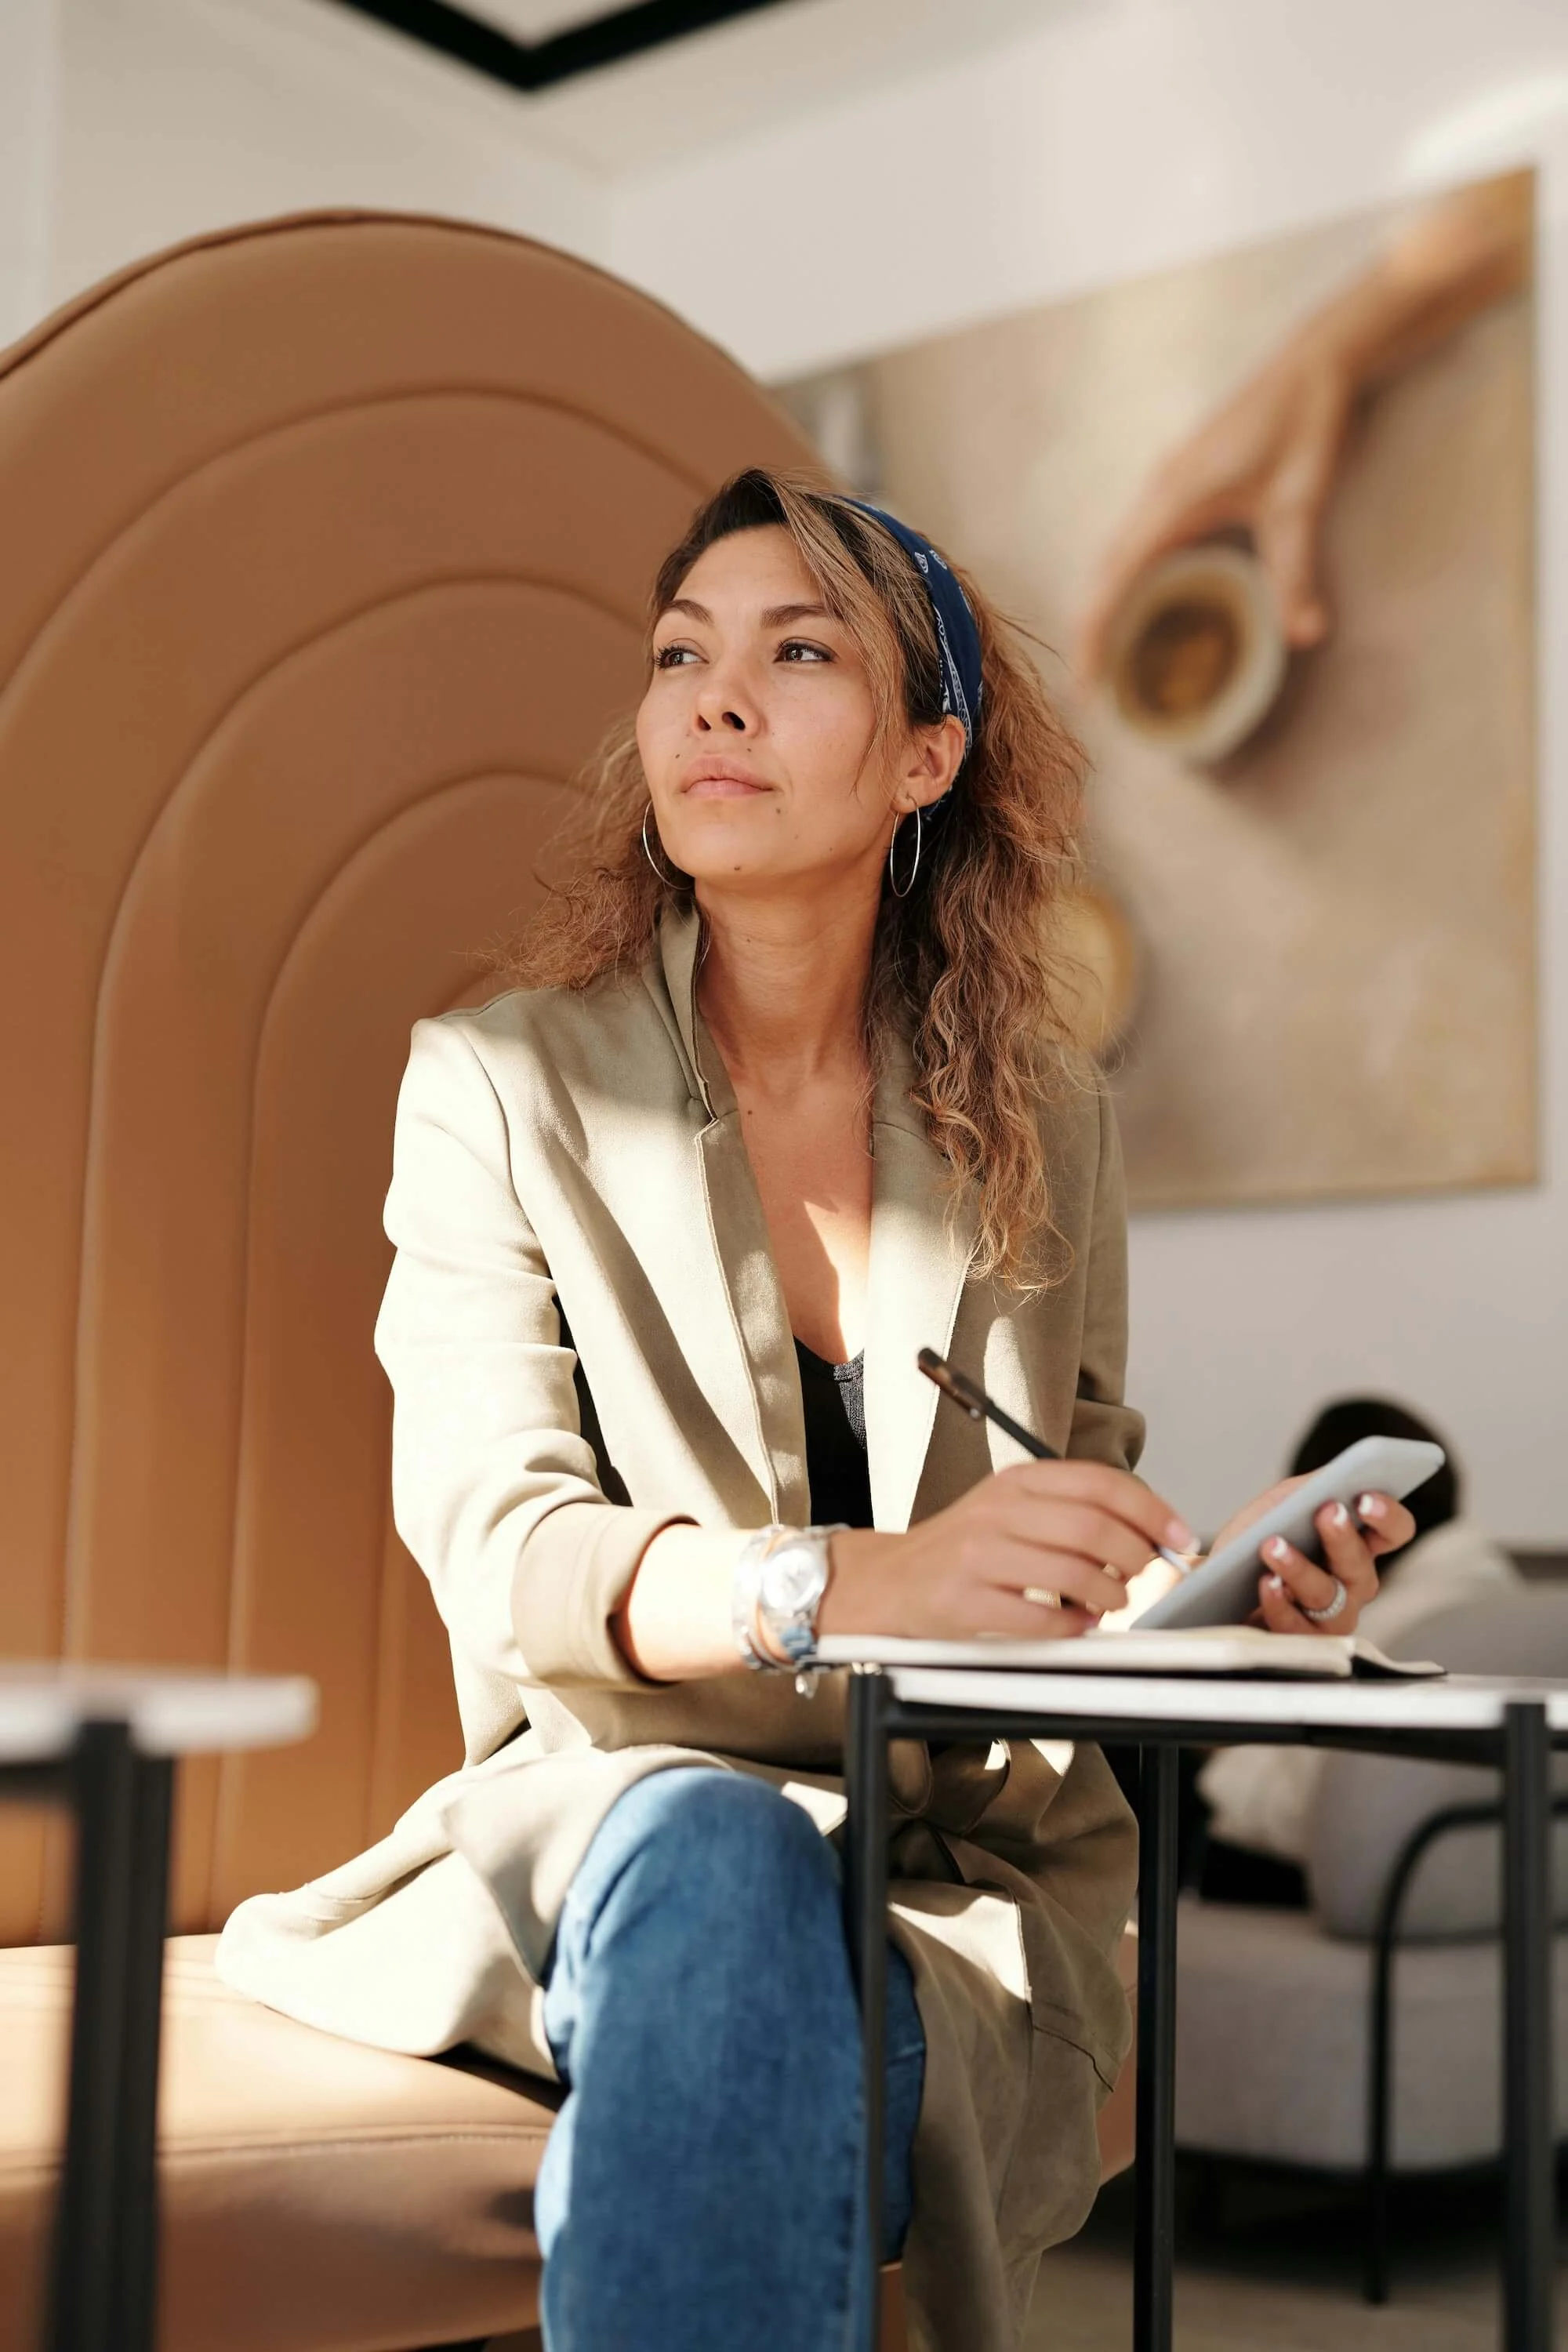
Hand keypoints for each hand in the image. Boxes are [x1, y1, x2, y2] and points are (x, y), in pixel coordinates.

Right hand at [819, 1462, 1195, 1643]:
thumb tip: (1151, 1534)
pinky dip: (1069, 1628)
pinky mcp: (961, 1600)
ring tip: (1112, 1605)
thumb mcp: (1013, 1511)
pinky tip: (1076, 1628)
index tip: (1179, 1537)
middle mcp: (997, 1510)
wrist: (890, 1581)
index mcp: (1017, 1481)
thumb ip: (1071, 1514)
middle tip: (1143, 1576)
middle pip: (1092, 1526)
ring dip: (1108, 1596)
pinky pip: (1035, 1617)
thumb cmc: (964, 1550)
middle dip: (1136, 1556)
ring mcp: (976, 1554)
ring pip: (1070, 1571)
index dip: (1151, 1510)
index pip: (1100, 1483)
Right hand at [1075, 344, 1353, 681]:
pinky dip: (1126, 581)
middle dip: (1090, 632)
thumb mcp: (1300, 504)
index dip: (1092, 636)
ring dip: (1104, 606)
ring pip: (1116, 557)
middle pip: (1103, 574)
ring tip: (1104, 658)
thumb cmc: (1304, 426)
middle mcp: (1158, 493)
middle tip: (1089, 690)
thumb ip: (1294, 572)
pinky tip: (1141, 606)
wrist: (1313, 364)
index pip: (1112, 581)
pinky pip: (1137, 541)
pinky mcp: (1180, 483)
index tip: (1086, 685)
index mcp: (1172, 500)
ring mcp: (1165, 486)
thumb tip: (1304, 637)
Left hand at [1207, 1475, 1414, 1637]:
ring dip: (1300, 1568)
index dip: (1388, 1516)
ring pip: (1327, 1596)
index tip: (1366, 1497)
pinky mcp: (1301, 1641)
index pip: (1394, 1531)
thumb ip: (1311, 1488)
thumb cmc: (1259, 1540)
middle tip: (1326, 1512)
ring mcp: (1331, 1617)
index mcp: (1359, 1544)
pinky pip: (1295, 1627)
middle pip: (1360, 1565)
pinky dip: (1278, 1602)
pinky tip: (1265, 1582)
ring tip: (1273, 1546)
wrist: (1220, 1583)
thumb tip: (1335, 1476)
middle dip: (1342, 1538)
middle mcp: (1353, 1584)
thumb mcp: (1283, 1504)